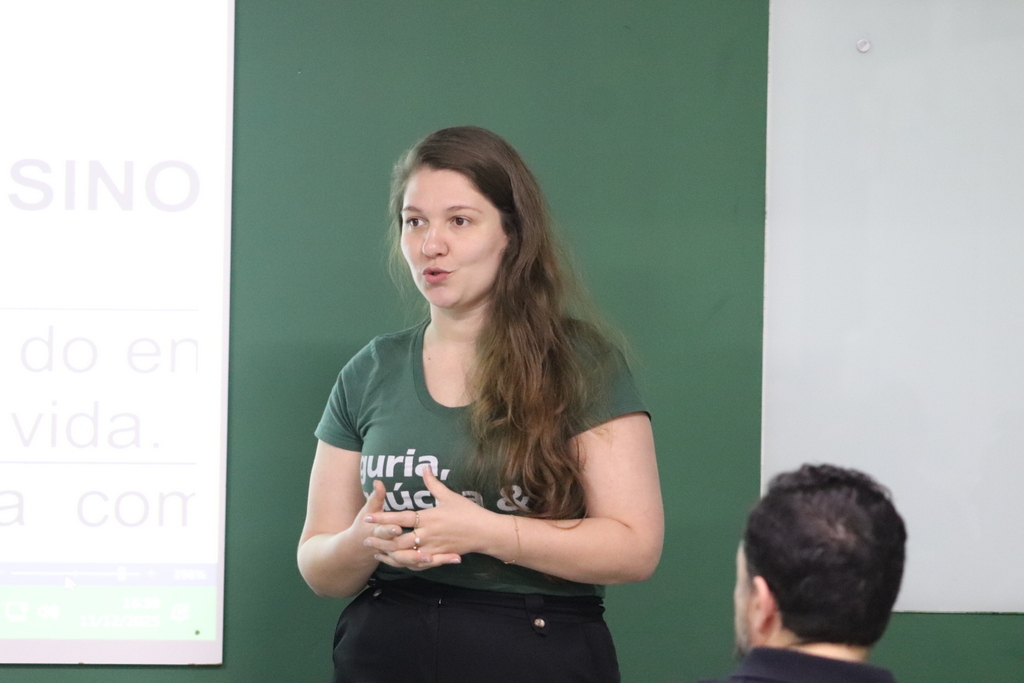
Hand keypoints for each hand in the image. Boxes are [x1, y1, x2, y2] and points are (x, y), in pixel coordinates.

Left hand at [363, 467, 492, 568]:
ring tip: (375, 553)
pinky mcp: (438, 556)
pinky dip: (404, 563)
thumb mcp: (450, 496)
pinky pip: (417, 563)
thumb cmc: (467, 512)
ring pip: (406, 555)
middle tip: (365, 539)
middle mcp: (428, 534)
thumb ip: (433, 483)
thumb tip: (424, 467)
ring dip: (389, 554)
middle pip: (399, 540)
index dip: (384, 519)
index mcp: (428, 518)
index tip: (368, 518)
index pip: (401, 518)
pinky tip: (395, 561)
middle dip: (381, 541)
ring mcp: (432, 548)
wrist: (484, 532)